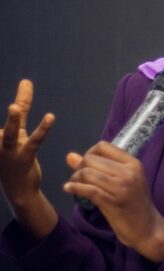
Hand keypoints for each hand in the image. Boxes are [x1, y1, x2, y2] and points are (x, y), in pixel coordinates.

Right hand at [0, 80, 54, 204]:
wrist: (18, 190)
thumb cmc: (15, 154)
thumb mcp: (17, 129)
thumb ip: (22, 105)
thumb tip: (25, 81)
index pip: (4, 117)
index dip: (15, 102)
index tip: (15, 91)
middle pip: (0, 127)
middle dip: (7, 117)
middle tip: (7, 104)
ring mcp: (8, 152)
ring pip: (10, 135)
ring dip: (12, 122)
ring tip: (14, 107)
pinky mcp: (23, 159)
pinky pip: (33, 142)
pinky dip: (42, 129)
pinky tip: (50, 117)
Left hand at [64, 143, 163, 262]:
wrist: (147, 227)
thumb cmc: (134, 203)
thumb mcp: (123, 181)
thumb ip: (99, 168)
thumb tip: (70, 156)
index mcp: (133, 163)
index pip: (103, 147)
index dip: (89, 153)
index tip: (87, 165)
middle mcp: (128, 172)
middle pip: (92, 159)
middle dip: (79, 168)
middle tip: (79, 178)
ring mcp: (121, 187)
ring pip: (87, 173)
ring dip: (75, 179)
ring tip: (74, 185)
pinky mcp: (113, 202)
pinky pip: (88, 190)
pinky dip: (75, 188)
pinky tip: (69, 189)